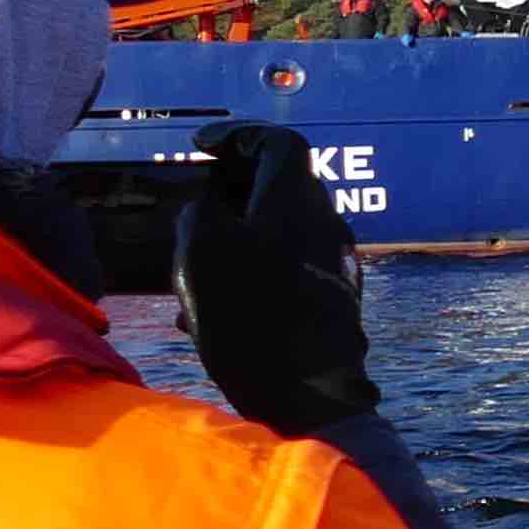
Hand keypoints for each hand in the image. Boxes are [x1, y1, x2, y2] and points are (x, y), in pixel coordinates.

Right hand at [176, 122, 381, 434]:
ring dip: (235, 244)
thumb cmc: (249, 314)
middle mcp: (327, 223)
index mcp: (297, 199)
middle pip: (281, 187)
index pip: (278, 141)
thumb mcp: (200, 251)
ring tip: (192, 279)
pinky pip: (287, 273)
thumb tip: (210, 206)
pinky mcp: (336, 300)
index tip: (202, 148)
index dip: (238, 136)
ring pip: (279, 234)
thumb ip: (200, 213)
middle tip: (195, 213)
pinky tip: (210, 319)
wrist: (308, 392)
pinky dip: (250, 279)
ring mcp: (336, 263)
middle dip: (232, 194)